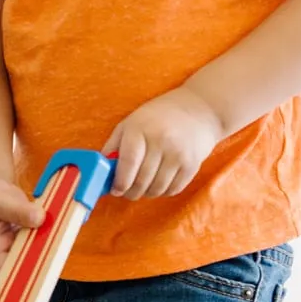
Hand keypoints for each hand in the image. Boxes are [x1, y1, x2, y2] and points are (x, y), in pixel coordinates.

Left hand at [103, 87, 224, 200]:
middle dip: (130, 192)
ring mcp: (178, 154)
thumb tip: (100, 173)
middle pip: (140, 182)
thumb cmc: (158, 117)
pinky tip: (160, 180)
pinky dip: (163, 191)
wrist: (200, 108)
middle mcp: (160, 141)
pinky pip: (172, 191)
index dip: (120, 183)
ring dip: (146, 193)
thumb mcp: (131, 123)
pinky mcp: (192, 165)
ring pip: (155, 190)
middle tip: (128, 191)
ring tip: (144, 184)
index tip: (116, 190)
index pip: (128, 164)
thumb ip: (113, 147)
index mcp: (140, 129)